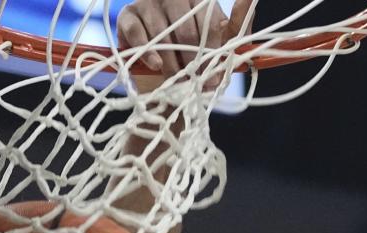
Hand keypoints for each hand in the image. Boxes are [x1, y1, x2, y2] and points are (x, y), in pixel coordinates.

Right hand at [117, 0, 254, 79]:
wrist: (167, 88)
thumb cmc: (198, 63)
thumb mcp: (224, 47)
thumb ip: (239, 23)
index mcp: (197, 0)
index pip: (206, 17)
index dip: (211, 47)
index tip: (214, 70)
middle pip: (183, 22)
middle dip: (191, 56)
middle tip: (195, 79)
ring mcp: (147, 4)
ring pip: (160, 28)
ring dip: (171, 59)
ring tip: (178, 79)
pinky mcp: (127, 17)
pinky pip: (135, 30)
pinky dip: (146, 49)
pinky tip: (157, 65)